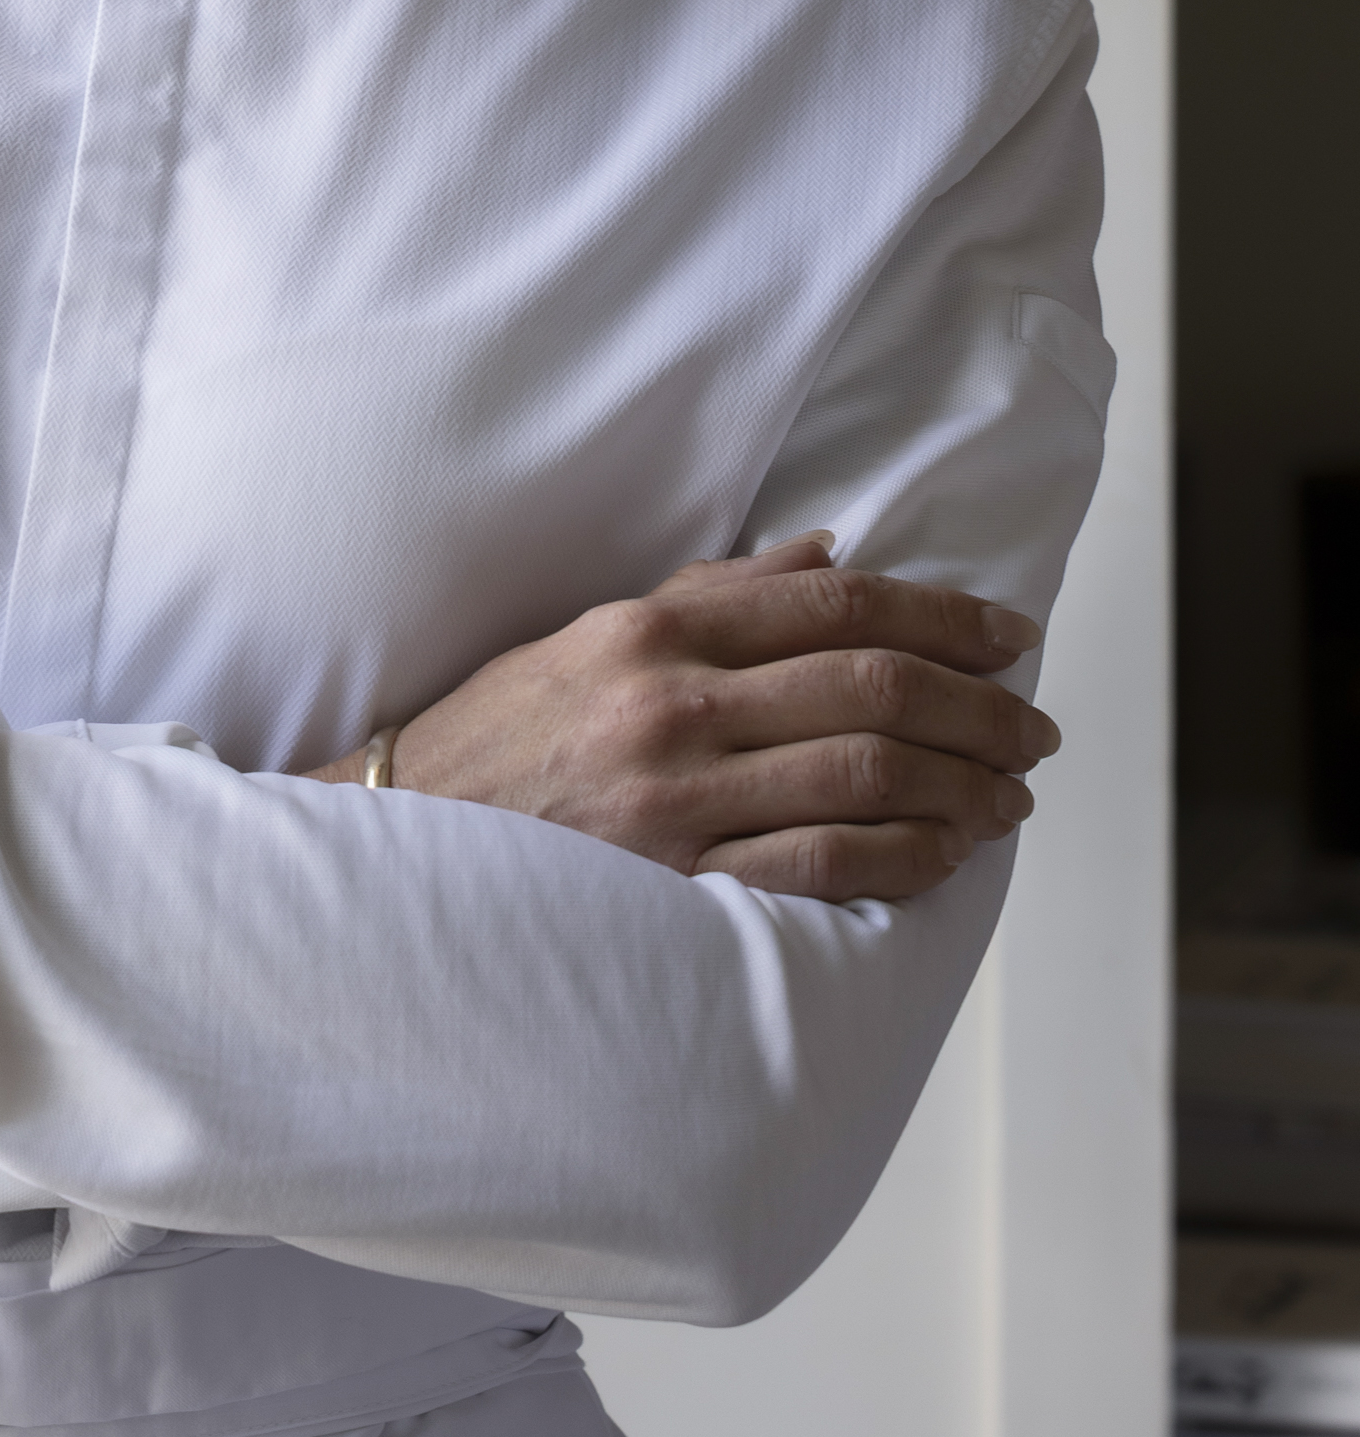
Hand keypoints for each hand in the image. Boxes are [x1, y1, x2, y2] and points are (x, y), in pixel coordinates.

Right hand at [312, 535, 1058, 903]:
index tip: (1008, 635)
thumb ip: (713, 594)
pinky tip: (949, 852)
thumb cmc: (500, 734)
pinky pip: (824, 868)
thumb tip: (827, 554)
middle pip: (870, 688)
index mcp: (656, 629)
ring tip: (1012, 794)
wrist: (402, 838)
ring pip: (865, 777)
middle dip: (977, 705)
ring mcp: (678, 798)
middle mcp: (675, 704)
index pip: (835, 605)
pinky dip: (905, 857)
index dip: (941, 617)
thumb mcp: (592, 636)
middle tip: (1034, 723)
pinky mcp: (678, 883)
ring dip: (963, 785)